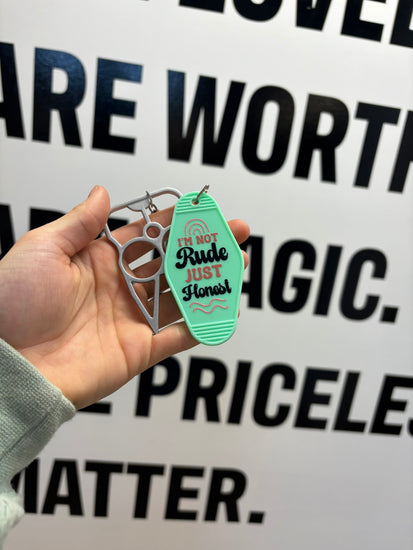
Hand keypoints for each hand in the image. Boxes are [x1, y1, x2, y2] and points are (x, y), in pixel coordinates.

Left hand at [0, 186, 248, 408]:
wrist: (6, 363)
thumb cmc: (14, 301)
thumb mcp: (43, 249)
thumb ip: (80, 224)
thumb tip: (102, 191)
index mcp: (100, 261)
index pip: (148, 234)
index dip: (177, 221)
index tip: (204, 208)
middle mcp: (121, 288)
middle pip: (173, 263)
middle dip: (206, 247)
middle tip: (237, 232)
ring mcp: (132, 320)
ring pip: (182, 297)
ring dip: (211, 280)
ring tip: (239, 263)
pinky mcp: (139, 351)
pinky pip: (178, 336)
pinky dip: (203, 324)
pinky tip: (225, 309)